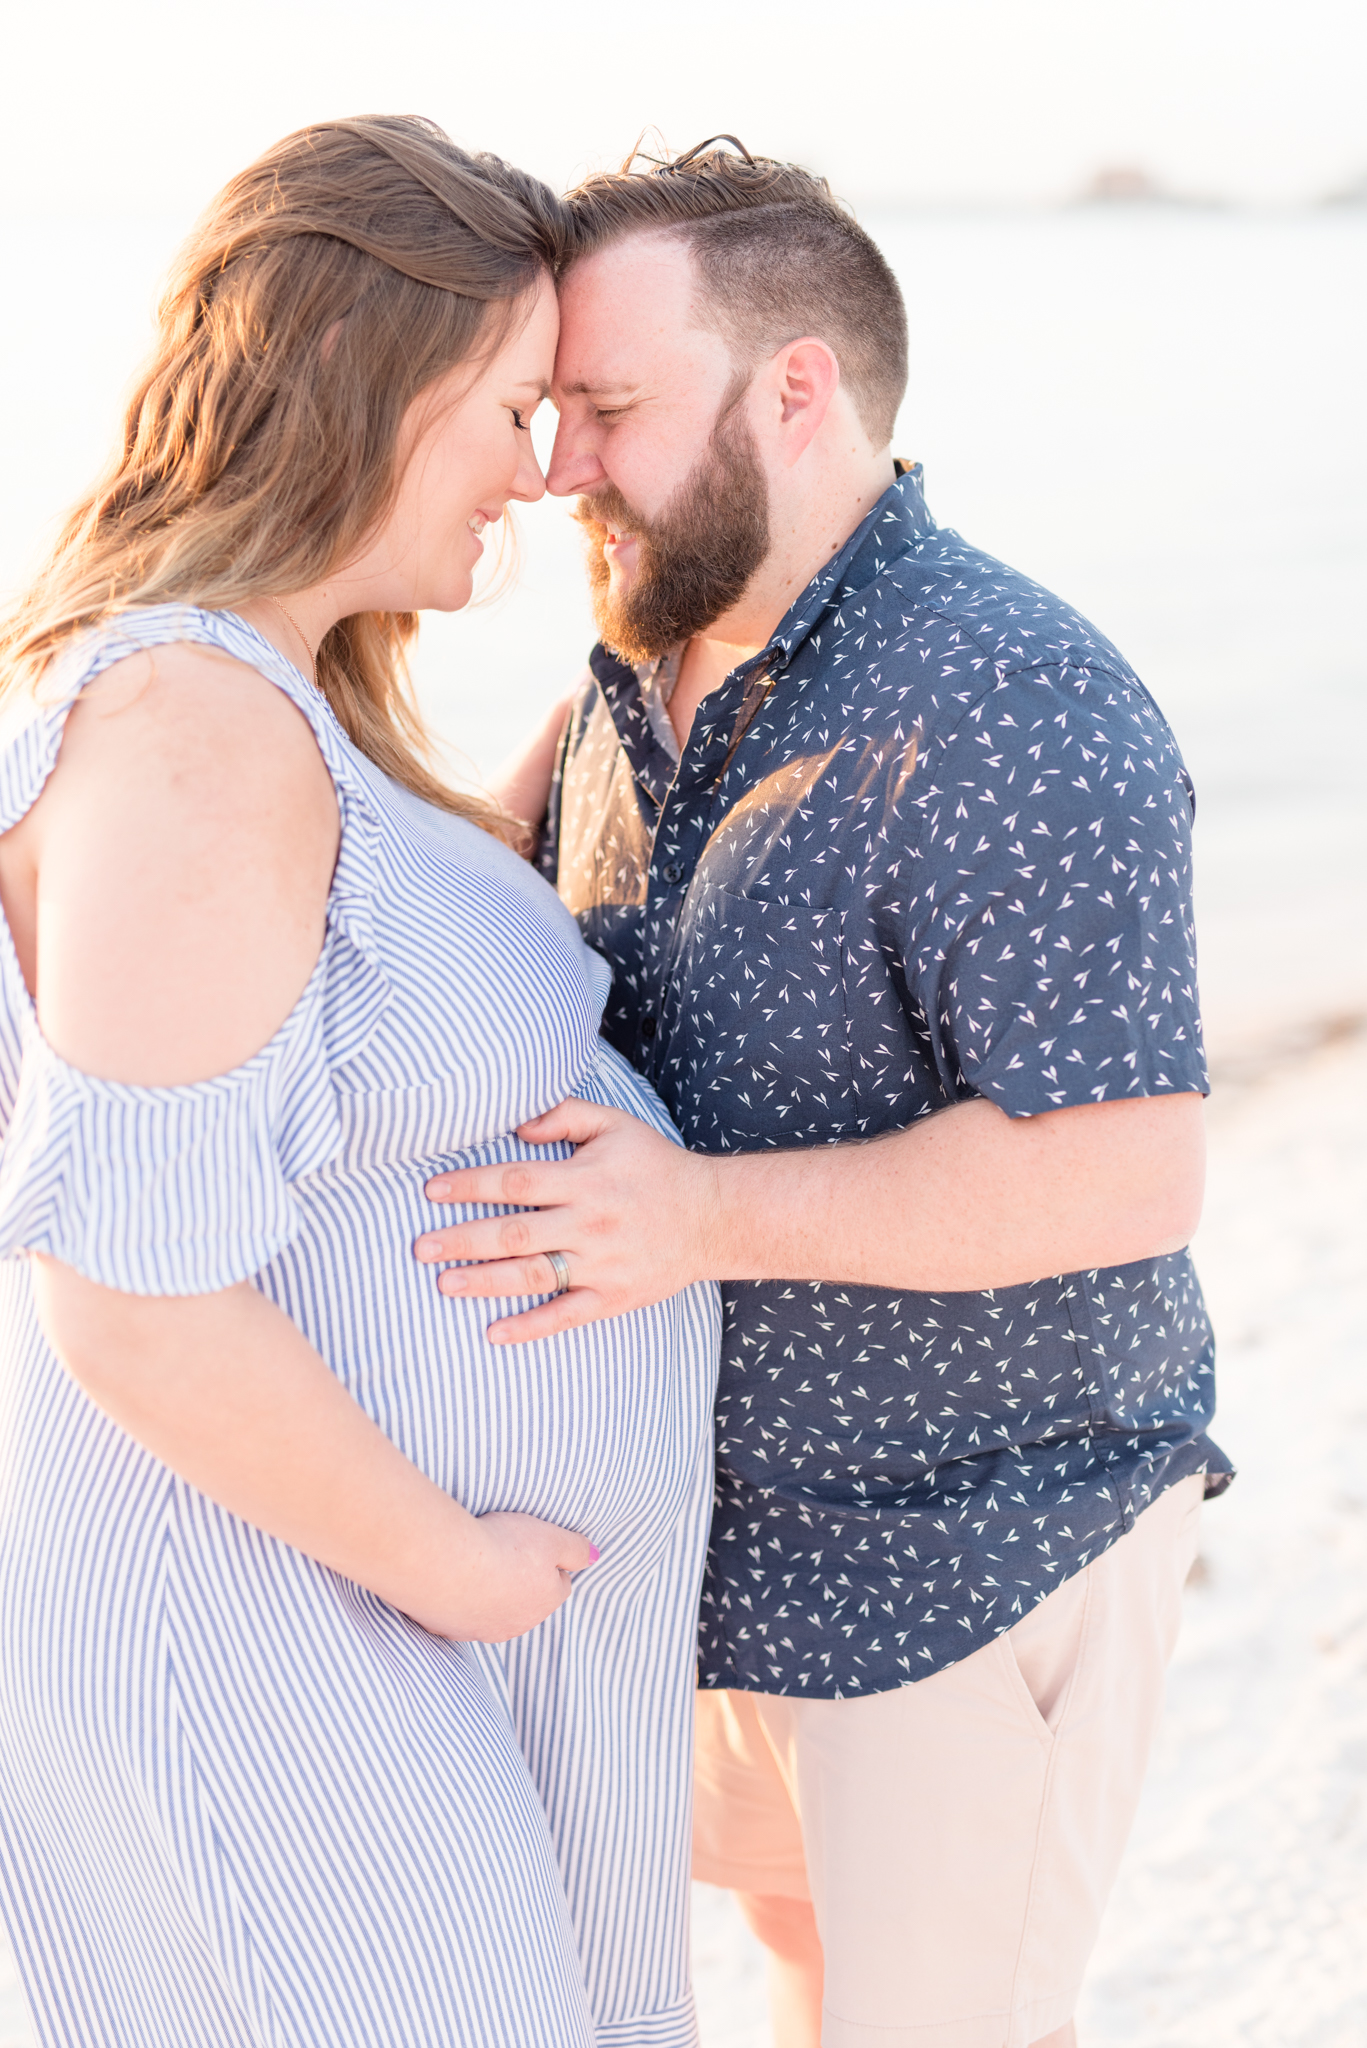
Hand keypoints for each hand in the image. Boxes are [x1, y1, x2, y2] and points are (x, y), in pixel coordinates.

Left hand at [415, 1099, 720, 1341]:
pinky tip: (494, 1333)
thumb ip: (565, 1115)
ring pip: (532, 1277)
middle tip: (420, 1247)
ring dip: (483, 1282)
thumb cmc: (655, 1166)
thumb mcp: (616, 1125)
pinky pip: (566, 1316)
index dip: (470, 1186)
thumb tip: (517, 1126)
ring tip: (443, 1284)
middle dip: (462, 1240)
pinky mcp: (613, 1297)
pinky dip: (530, 1328)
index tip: (431, 1192)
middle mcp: (589, 1223)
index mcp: (586, 1179)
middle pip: (514, 1234)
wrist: (712, 1217)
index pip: (515, 1181)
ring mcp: (600, 1265)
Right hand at [438, 1509, 598, 1643]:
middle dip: (518, 1579)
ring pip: (493, 1611)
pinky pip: (461, 1615)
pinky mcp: (450, 1631)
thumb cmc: (503, 1547)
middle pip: (526, 1600)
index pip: (559, 1583)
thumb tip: (595, 1556)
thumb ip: (577, 1548)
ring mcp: (482, 1631)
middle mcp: (518, 1625)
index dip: (546, 1560)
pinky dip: (459, 1599)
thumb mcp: (552, 1537)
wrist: (447, 1565)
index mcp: (546, 1602)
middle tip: (502, 1550)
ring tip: (474, 1563)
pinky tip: (451, 1578)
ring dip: (488, 1592)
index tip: (529, 1544)